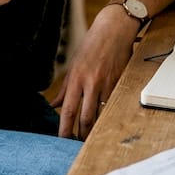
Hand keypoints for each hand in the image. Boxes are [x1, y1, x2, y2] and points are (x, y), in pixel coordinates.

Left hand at [52, 4, 136, 138]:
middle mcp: (91, 83)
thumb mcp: (74, 65)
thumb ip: (65, 88)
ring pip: (101, 114)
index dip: (65, 128)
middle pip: (86, 117)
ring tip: (90, 138)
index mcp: (76, 78)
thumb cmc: (92, 45)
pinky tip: (105, 123)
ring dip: (95, 128)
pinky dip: (108, 115)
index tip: (62, 140)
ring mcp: (107, 84)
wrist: (114, 29)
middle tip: (77, 145)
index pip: (69, 110)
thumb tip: (54, 105)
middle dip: (81, 134)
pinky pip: (113, 104)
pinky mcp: (120, 83)